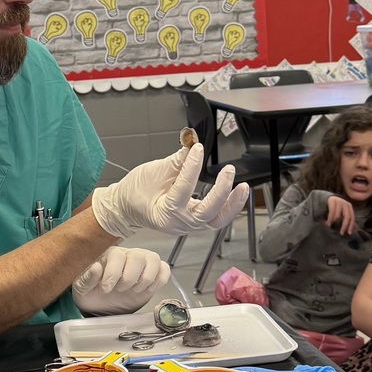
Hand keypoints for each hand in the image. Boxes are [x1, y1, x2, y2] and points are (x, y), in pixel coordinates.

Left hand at [73, 246, 171, 314]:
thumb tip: (96, 267)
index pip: (118, 256)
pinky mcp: (152, 275)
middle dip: (130, 278)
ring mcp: (142, 264)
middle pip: (138, 257)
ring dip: (146, 278)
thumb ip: (87, 278)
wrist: (102, 305)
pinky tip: (147, 290)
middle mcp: (128, 256)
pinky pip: (164, 269)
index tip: (106, 289)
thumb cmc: (91, 293)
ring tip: (135, 290)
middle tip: (120, 290)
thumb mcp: (82, 288)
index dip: (113, 273)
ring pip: (154, 259)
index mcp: (109, 255)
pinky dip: (159, 280)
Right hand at [91, 137, 249, 238]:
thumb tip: (193, 145)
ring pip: (217, 220)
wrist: (127, 209)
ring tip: (243, 186)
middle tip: (228, 171)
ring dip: (232, 204)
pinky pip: (216, 218)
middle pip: (207, 213)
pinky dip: (228, 207)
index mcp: (164, 213)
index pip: (183, 190)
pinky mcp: (196, 223)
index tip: (197, 149)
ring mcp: (189, 226)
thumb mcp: (153, 172)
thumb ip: (176, 161)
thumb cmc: (136, 193)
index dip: (191, 168)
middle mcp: (179, 224)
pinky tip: (237, 193)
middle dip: (221, 192)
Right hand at [325, 195, 356, 235]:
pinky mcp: (332, 200)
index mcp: (349, 207)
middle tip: (341, 233)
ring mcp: (339, 201)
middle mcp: (345, 203)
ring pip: (338, 215)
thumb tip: (356, 227)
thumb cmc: (334, 208)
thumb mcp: (342, 214)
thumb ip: (348, 220)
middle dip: (344, 226)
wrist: (325, 199)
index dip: (351, 226)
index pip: (352, 217)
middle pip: (347, 217)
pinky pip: (332, 212)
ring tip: (330, 226)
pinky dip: (330, 219)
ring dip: (334, 222)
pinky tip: (327, 223)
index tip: (349, 233)